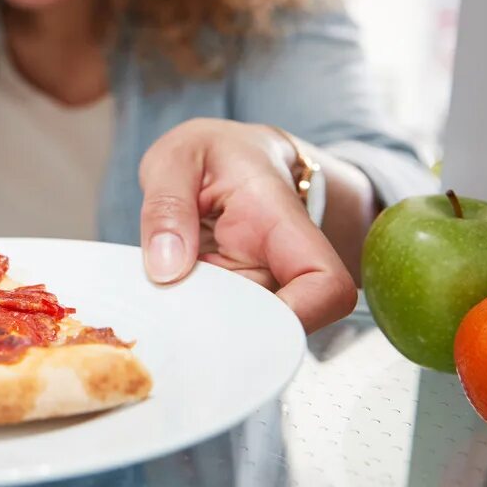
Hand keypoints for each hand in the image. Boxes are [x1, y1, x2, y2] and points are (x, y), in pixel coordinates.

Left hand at [138, 119, 356, 332]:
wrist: (225, 156)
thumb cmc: (209, 153)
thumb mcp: (175, 159)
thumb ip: (166, 206)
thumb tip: (167, 270)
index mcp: (280, 221)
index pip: (325, 284)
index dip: (297, 317)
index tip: (237, 322)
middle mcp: (281, 262)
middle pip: (277, 324)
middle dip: (225, 333)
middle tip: (170, 315)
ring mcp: (262, 284)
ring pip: (244, 330)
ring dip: (203, 328)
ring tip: (161, 303)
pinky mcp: (239, 296)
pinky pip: (221, 324)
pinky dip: (193, 322)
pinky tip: (165, 305)